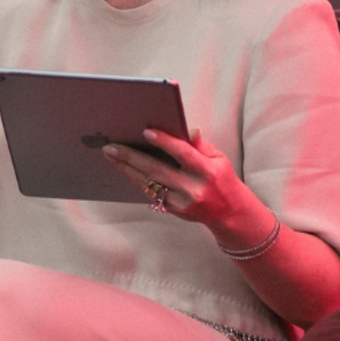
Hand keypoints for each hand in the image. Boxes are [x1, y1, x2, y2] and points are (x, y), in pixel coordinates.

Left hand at [101, 128, 248, 225]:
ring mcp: (182, 202)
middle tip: (112, 146)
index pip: (184, 154)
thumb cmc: (221, 177)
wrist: (228, 212)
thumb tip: (189, 128)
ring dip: (127, 169)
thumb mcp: (218, 157)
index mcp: (207, 171)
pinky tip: (123, 168)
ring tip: (110, 155)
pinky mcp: (173, 210)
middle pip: (158, 171)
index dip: (165, 142)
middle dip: (132, 157)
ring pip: (149, 184)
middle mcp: (193, 188)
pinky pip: (150, 193)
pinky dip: (136, 179)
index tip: (145, 132)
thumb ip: (199, 144)